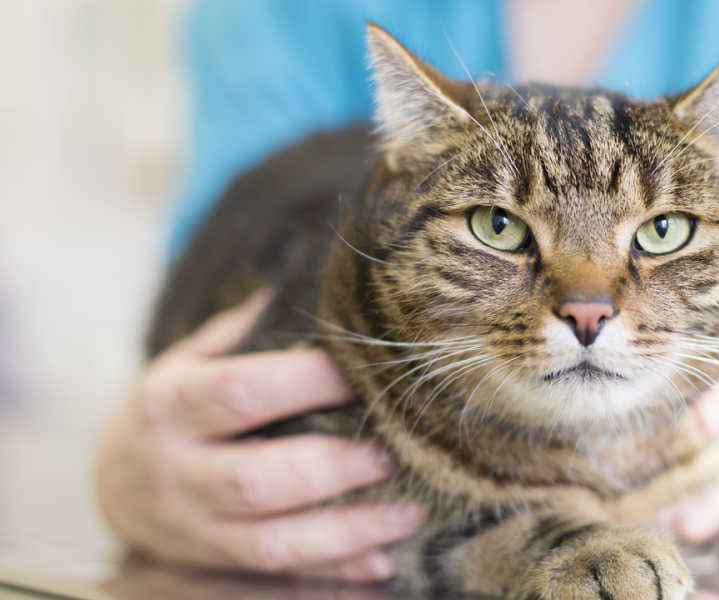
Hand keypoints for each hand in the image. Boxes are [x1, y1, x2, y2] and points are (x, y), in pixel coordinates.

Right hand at [95, 290, 423, 581]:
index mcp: (172, 403)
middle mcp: (178, 469)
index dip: (304, 382)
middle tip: (391, 452)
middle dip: (331, 468)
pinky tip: (383, 561)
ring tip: (409, 512)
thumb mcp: (193, 356)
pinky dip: (335, 571)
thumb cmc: (176, 404)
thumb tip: (318, 281)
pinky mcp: (217, 560)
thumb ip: (247, 327)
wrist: (114, 481)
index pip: (238, 392)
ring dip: (347, 531)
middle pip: (256, 480)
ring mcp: (196, 524)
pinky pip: (279, 572)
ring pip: (272, 541)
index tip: (364, 368)